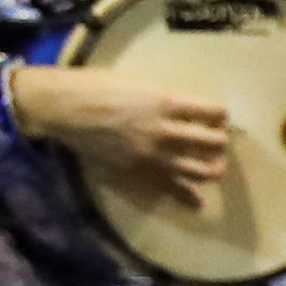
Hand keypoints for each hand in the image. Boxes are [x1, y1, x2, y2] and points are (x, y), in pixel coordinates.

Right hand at [9, 62, 235, 214]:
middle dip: (220, 141)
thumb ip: (165, 98)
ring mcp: (153, 155)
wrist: (65, 110)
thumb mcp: (140, 83)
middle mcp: (166, 131)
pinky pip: (171, 189)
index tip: (217, 116)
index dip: (221, 115)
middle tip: (215, 140)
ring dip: (213, 167)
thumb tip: (185, 108)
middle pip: (214, 143)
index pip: (214, 112)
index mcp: (168, 102)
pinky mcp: (138, 172)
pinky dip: (188, 198)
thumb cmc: (97, 87)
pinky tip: (198, 203)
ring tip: (213, 165)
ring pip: (201, 170)